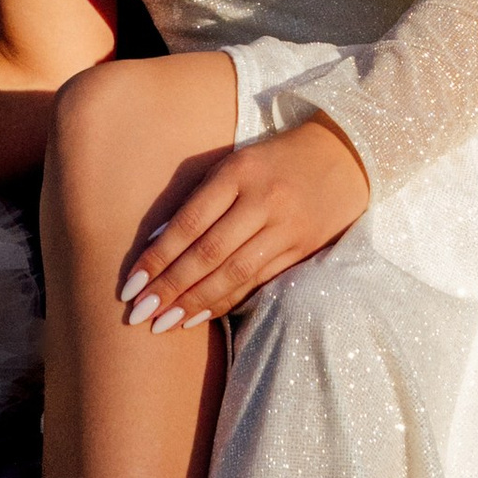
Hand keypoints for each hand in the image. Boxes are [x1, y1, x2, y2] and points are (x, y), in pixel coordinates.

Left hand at [118, 117, 369, 328]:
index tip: (130, 285)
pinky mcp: (302, 247)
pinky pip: (259, 280)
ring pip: (234, 273)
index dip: (158, 258)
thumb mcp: (234, 164)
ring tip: (164, 323)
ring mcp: (286, 227)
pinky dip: (227, 299)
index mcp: (238, 173)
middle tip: (139, 314)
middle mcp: (262, 200)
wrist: (346, 154)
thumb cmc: (275, 159)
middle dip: (171, 287)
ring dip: (196, 302)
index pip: (189, 223)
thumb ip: (197, 199)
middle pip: (208, 253)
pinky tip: (202, 315)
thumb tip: (154, 241)